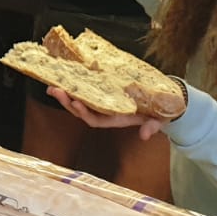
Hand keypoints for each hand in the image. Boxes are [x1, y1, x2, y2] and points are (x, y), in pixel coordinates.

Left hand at [46, 86, 168, 140]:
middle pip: (82, 111)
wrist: (163, 103)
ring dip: (66, 95)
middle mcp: (106, 113)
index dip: (84, 113)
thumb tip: (145, 136)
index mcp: (115, 119)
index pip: (95, 120)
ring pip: (81, 102)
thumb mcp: (157, 120)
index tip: (75, 103)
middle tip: (54, 90)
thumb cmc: (158, 113)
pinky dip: (76, 87)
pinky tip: (66, 79)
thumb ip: (151, 127)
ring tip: (52, 87)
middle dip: (67, 102)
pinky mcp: (105, 93)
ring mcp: (104, 104)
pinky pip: (87, 92)